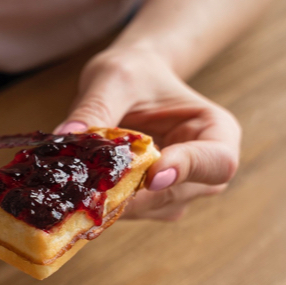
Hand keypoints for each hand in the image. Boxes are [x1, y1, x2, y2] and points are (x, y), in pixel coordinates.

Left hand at [55, 45, 240, 220]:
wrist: (129, 83)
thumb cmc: (134, 72)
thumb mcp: (115, 77)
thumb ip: (97, 105)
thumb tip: (67, 136)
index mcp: (217, 132)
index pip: (217, 163)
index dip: (189, 170)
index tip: (154, 174)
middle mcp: (204, 171)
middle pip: (179, 194)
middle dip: (136, 194)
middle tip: (95, 190)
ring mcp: (178, 192)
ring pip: (150, 208)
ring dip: (115, 201)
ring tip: (80, 185)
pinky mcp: (148, 205)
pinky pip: (130, 212)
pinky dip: (104, 204)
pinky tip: (79, 190)